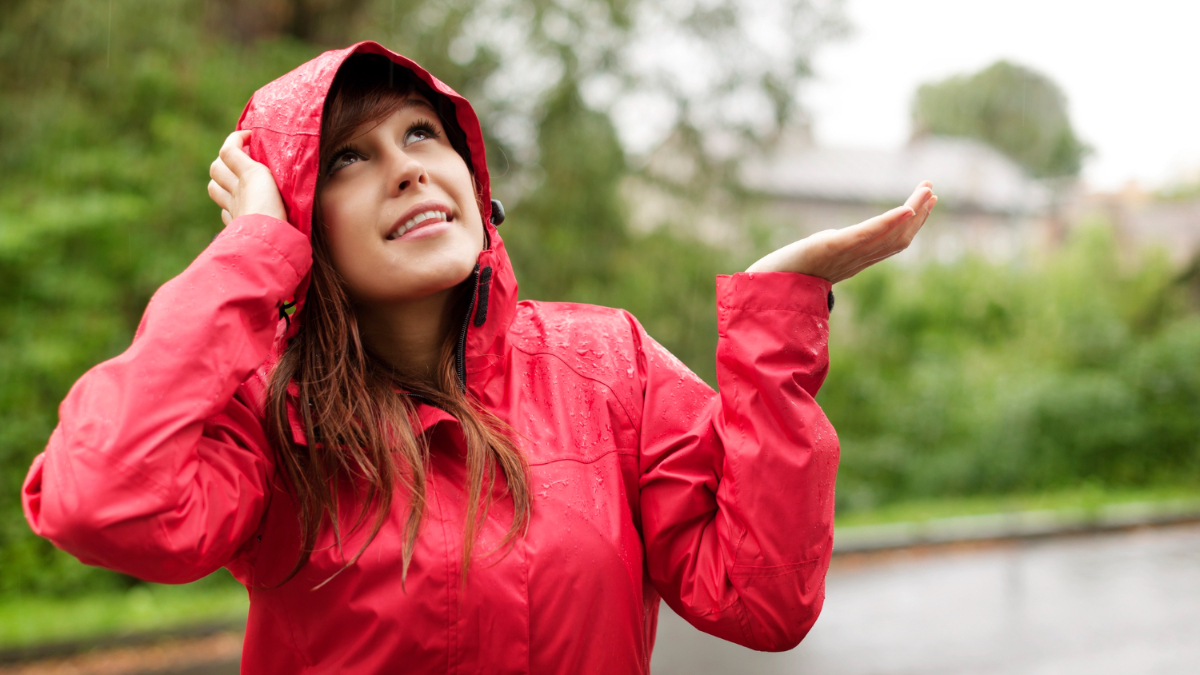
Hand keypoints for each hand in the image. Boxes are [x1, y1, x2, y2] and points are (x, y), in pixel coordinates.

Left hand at [207, 130, 287, 225]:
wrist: (271, 242)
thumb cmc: (283, 214)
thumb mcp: (281, 186)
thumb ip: (276, 172)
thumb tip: (287, 159)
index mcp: (251, 175)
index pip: (229, 150)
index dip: (236, 139)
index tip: (250, 136)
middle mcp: (238, 189)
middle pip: (217, 167)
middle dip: (225, 159)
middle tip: (242, 157)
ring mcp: (234, 207)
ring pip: (214, 187)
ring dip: (221, 179)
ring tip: (235, 178)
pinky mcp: (235, 223)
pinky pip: (225, 210)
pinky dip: (228, 204)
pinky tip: (240, 204)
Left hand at [746, 182, 937, 282]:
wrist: (766, 284)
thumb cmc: (789, 272)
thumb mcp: (819, 256)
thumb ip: (833, 250)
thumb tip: (836, 242)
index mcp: (856, 260)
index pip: (894, 242)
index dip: (914, 224)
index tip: (928, 201)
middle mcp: (857, 259)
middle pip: (899, 238)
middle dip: (919, 214)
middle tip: (932, 190)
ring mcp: (847, 254)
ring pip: (890, 235)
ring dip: (912, 212)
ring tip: (927, 191)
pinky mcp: (832, 247)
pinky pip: (867, 235)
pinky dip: (888, 223)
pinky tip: (905, 209)